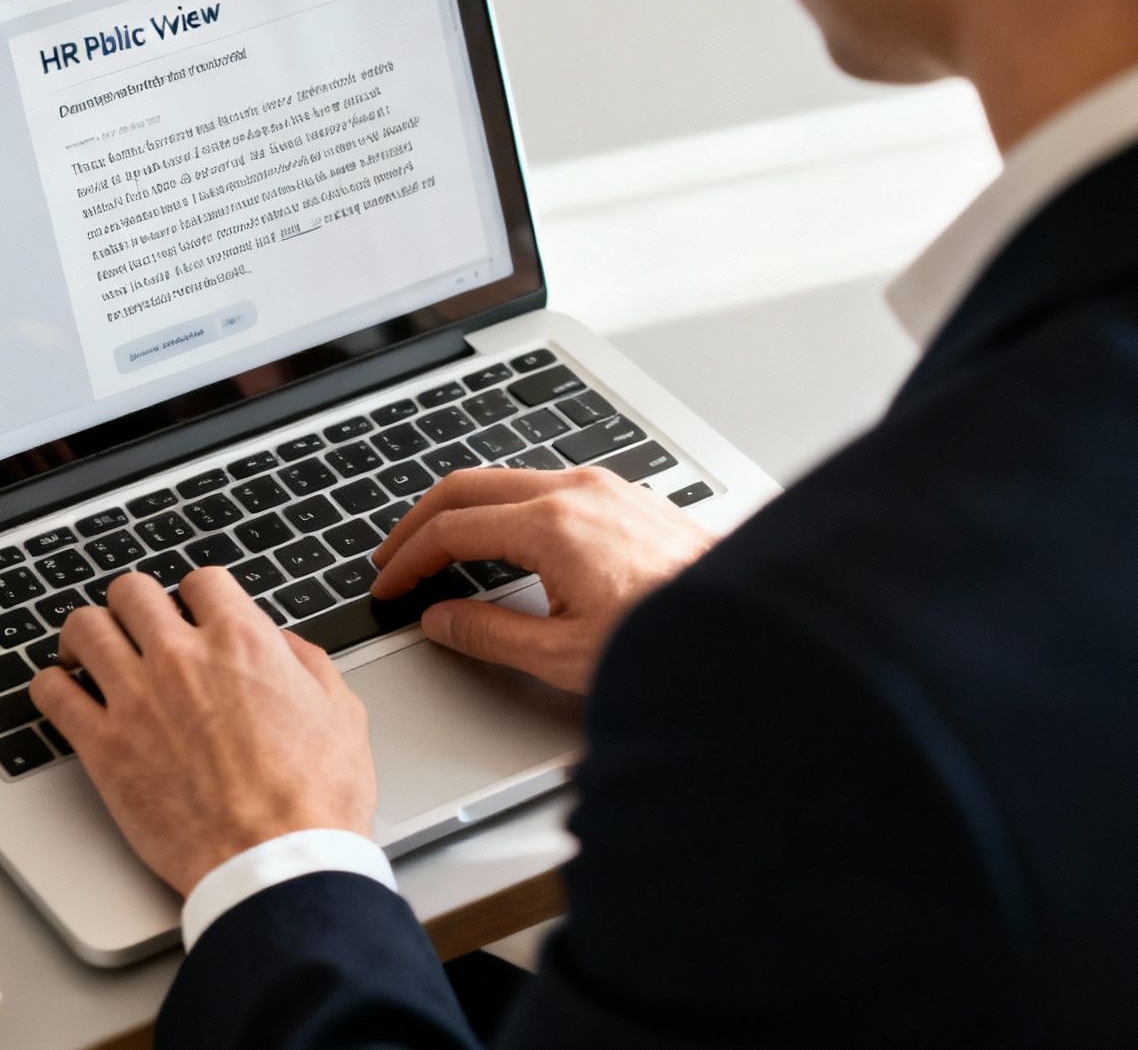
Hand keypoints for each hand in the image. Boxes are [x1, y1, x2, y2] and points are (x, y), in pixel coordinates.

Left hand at [29, 569, 375, 896]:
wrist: (276, 861)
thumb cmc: (314, 800)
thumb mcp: (342, 714)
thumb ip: (308, 665)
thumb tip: (284, 644)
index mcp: (242, 642)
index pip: (201, 581)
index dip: (197, 595)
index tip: (192, 612)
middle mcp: (182, 658)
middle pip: (132, 592)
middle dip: (135, 604)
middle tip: (136, 625)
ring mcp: (136, 699)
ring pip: (85, 628)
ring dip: (87, 634)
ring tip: (89, 649)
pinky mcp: (103, 747)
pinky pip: (52, 693)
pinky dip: (51, 685)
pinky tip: (62, 691)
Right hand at [371, 467, 715, 694]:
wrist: (748, 629)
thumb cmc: (672, 641)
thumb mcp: (563, 655)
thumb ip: (489, 634)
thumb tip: (441, 620)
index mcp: (553, 525)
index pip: (452, 528)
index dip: (408, 558)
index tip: (390, 584)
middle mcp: (578, 491)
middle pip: (469, 485)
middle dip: (421, 521)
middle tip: (394, 556)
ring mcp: (606, 488)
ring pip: (509, 481)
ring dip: (465, 511)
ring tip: (440, 549)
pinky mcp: (626, 498)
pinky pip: (547, 488)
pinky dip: (507, 510)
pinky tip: (503, 542)